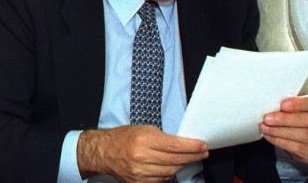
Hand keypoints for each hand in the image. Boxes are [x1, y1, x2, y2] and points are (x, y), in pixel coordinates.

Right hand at [77, 125, 206, 182]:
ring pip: (171, 172)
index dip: (192, 147)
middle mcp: (143, 157)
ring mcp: (141, 172)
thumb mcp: (143, 129)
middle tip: (202, 153)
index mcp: (144, 140)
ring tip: (187, 159)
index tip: (202, 146)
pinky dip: (168, 174)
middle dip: (192, 156)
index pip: (175, 146)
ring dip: (181, 165)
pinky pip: (161, 180)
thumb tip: (184, 144)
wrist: (104, 151)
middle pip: (176, 160)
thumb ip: (163, 137)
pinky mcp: (139, 182)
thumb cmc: (124, 137)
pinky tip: (171, 167)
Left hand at [259, 94, 307, 164]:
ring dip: (280, 131)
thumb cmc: (301, 114)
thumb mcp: (298, 106)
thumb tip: (271, 105)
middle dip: (285, 120)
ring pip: (303, 135)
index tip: (282, 105)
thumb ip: (290, 104)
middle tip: (267, 119)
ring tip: (265, 127)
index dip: (298, 104)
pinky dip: (281, 141)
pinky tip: (270, 136)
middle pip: (307, 120)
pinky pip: (298, 147)